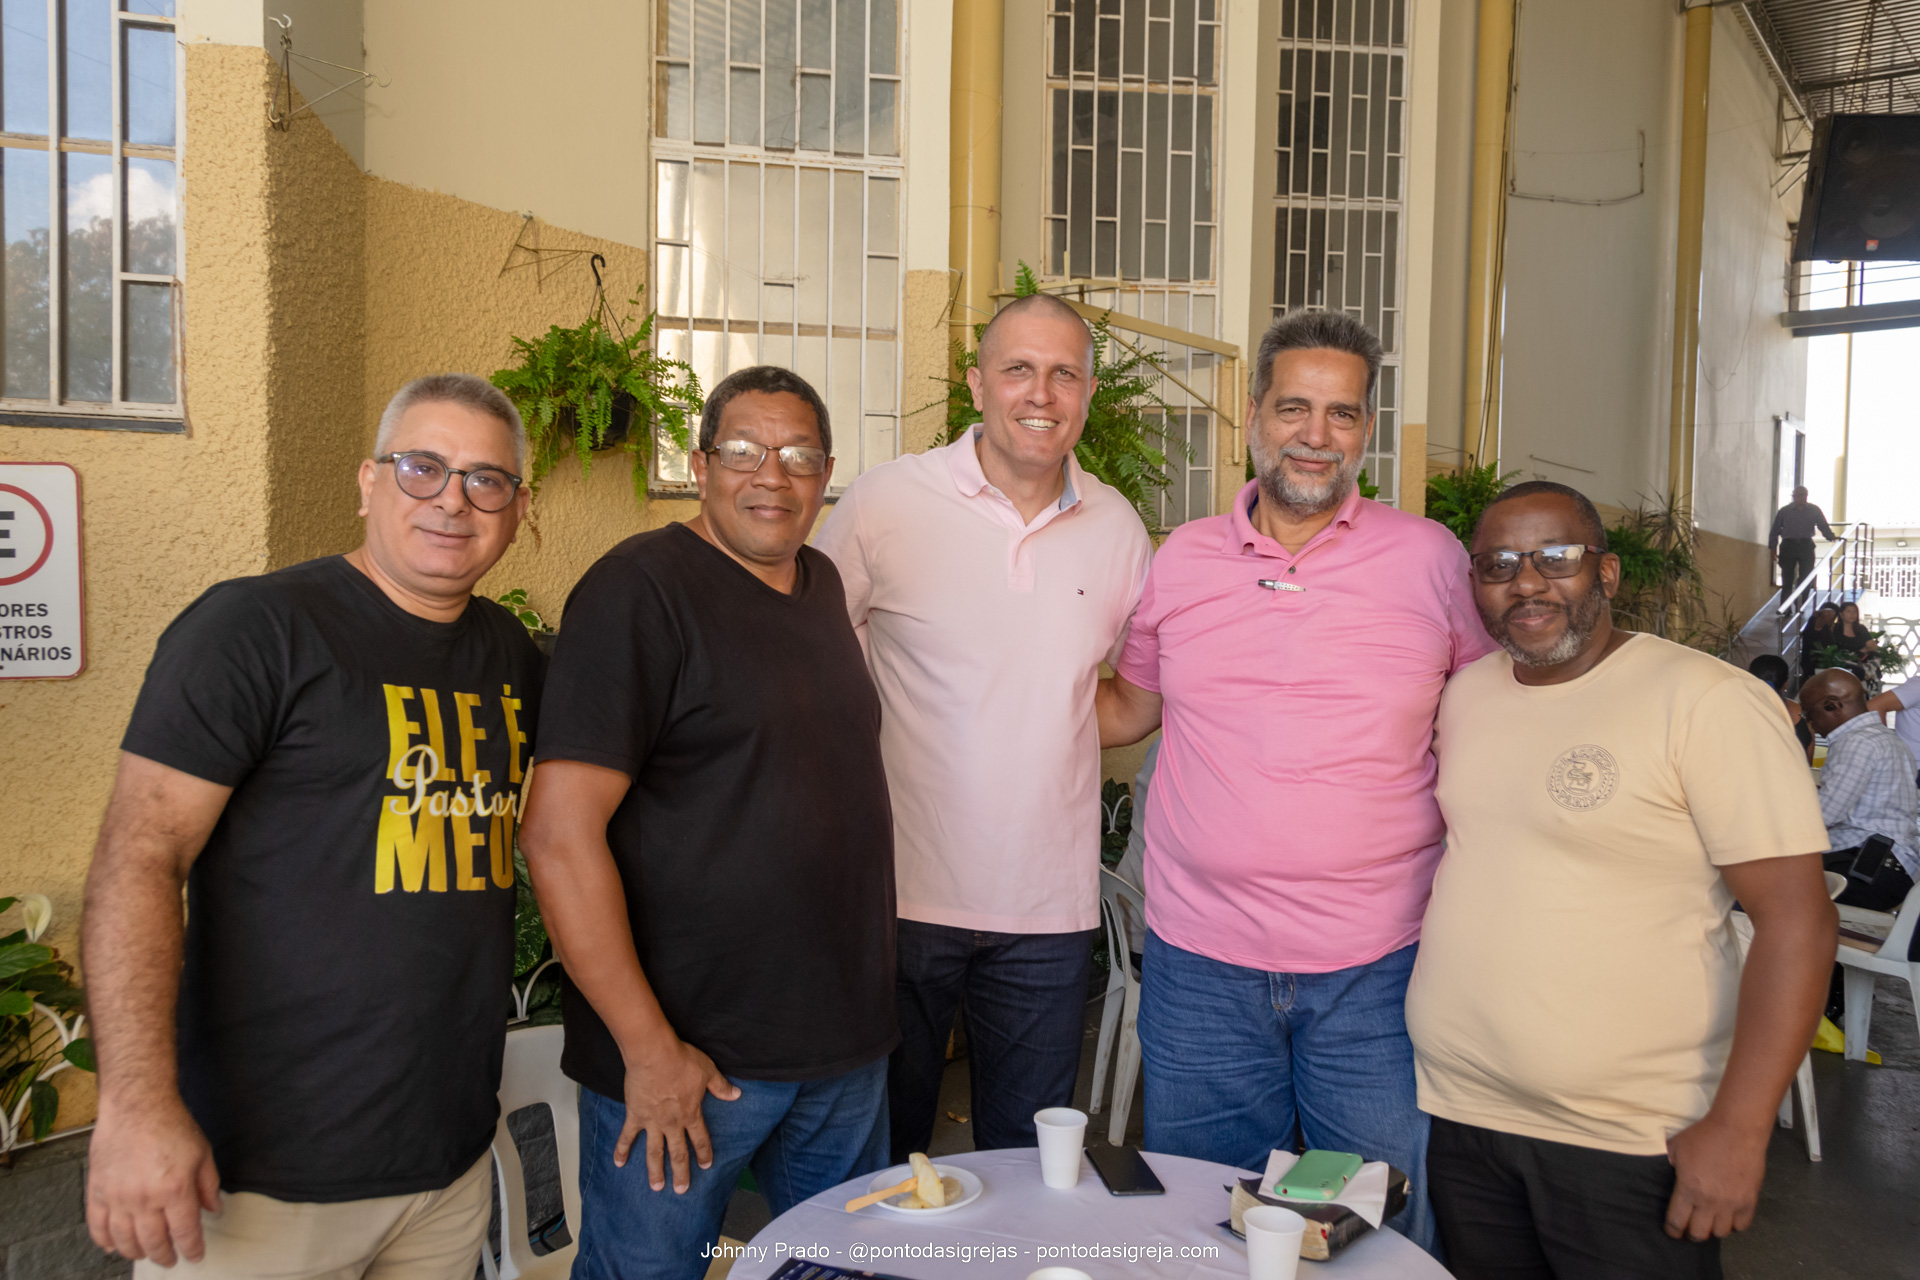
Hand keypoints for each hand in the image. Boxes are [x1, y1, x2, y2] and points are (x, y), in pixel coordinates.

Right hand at [86, 1099, 220, 1265]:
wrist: (137, 1105)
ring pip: (125, 1240)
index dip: (191, 1248)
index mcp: (175, 1190)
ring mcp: (118, 1197)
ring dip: (137, 1252)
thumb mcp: (202, 1153)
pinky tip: (114, 1247)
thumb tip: (214, 1210)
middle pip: (154, 1242)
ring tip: (146, 1253)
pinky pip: (97, 1226)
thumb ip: (209, 1186)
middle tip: (170, 1259)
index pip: (185, 1232)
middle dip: (165, 1255)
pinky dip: (105, 1241)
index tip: (195, 1255)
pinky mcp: (98, 1191)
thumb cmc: (172, 1125)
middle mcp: (145, 1198)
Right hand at [618, 1038, 740, 1192]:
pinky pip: (627, 1136)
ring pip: (654, 1152)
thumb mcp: (708, 1071)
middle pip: (678, 1153)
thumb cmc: (682, 1061)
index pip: (700, 1139)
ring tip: (656, 1187)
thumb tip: (736, 1095)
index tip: (706, 1165)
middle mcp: (672, 1123)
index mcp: (691, 1114)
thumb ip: (721, 1087)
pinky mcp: (635, 1115)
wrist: (654, 1054)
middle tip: (681, 1190)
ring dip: (655, 1171)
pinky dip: (622, 1150)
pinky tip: (619, 1163)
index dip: (704, 1153)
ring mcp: (652, 1122)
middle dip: (681, 1172)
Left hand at [1664, 1114, 1768, 1240]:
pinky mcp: (1749, 1201)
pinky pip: (1742, 1226)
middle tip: (1690, 1226)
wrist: (1737, 1129)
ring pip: (1720, 1233)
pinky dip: (1734, 1224)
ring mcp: (1731, 1204)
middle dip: (1691, 1233)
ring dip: (1713, 1228)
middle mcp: (1710, 1202)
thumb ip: (1666, 1163)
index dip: (1672, 1229)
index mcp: (1688, 1189)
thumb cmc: (1704, 1136)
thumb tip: (1659, 1170)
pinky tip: (1728, 1216)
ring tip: (1709, 1220)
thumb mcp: (1676, 1147)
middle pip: (1698, 1234)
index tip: (1672, 1230)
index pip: (1677, 1222)